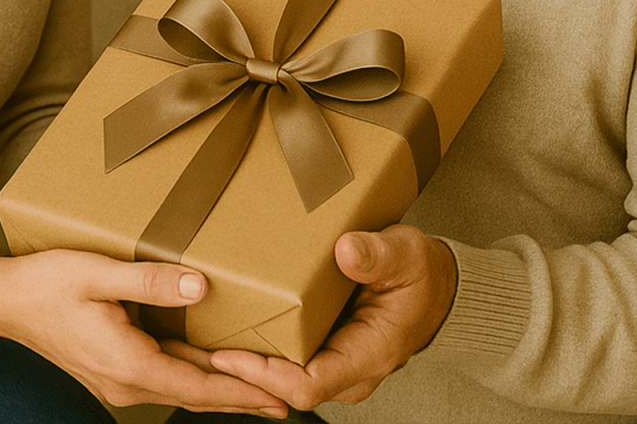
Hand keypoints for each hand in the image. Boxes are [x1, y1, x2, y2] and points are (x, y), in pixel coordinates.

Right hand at [0, 250, 287, 415]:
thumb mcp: (100, 273)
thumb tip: (201, 289)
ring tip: (261, 381)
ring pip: (182, 385)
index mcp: (128, 364)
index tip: (280, 398)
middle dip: (242, 394)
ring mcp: (119, 378)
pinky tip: (212, 362)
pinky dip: (194, 372)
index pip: (199, 386)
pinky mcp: (114, 367)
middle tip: (288, 396)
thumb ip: (152, 281)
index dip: (242, 392)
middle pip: (196, 392)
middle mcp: (126, 382)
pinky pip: (164, 374)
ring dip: (220, 385)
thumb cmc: (48, 283)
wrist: (4, 301)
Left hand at [207, 225, 456, 409]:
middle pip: (284, 385)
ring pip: (283, 374)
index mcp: (366, 355)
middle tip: (198, 341)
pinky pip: (289, 356)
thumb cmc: (422, 273)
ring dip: (246, 358)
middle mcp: (347, 368)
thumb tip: (345, 251)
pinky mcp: (328, 346)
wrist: (438, 284)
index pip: (306, 385)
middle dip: (242, 368)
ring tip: (204, 332)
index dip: (264, 374)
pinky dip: (260, 343)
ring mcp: (337, 360)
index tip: (229, 352)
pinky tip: (233, 320)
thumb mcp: (405, 255)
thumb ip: (377, 255)